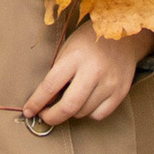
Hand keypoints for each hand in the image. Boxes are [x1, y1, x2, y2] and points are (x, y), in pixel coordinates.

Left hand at [19, 26, 147, 126]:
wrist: (125, 37)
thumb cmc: (90, 41)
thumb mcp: (69, 47)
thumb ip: (58, 72)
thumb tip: (44, 100)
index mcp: (75, 56)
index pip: (50, 85)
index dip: (37, 102)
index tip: (28, 111)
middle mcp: (93, 70)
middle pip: (69, 106)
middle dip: (52, 117)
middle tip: (45, 116)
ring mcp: (109, 83)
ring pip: (83, 112)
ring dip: (72, 111)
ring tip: (72, 99)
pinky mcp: (121, 92)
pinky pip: (99, 115)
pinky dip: (89, 112)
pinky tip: (88, 100)